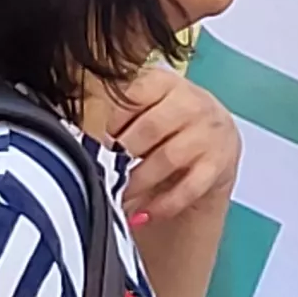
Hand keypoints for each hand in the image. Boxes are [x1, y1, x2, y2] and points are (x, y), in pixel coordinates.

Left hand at [104, 63, 237, 227]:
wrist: (213, 149)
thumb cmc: (165, 131)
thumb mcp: (144, 112)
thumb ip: (115, 116)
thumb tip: (77, 138)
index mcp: (167, 82)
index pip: (135, 94)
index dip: (111, 120)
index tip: (97, 140)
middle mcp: (193, 102)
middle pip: (151, 127)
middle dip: (122, 153)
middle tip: (104, 170)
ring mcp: (210, 133)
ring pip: (169, 158)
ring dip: (138, 182)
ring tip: (118, 195)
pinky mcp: (220, 165)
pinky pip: (189, 188)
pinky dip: (162, 205)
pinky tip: (143, 214)